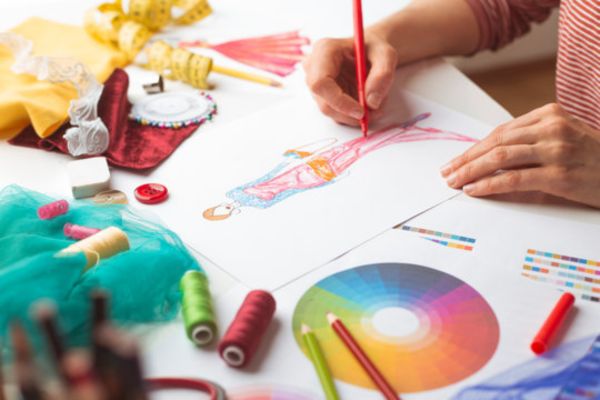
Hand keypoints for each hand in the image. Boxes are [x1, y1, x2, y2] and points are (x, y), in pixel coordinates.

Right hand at [303, 31, 397, 125]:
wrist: (369, 52)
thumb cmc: (374, 49)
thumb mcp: (386, 55)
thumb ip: (383, 75)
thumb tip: (372, 102)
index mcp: (324, 51)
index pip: (320, 83)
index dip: (339, 102)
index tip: (361, 111)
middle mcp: (313, 68)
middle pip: (324, 103)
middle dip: (350, 114)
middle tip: (374, 113)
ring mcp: (315, 84)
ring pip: (331, 111)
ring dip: (354, 116)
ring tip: (376, 106)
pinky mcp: (322, 96)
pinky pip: (336, 113)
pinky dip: (353, 115)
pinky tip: (366, 105)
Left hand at [441, 103, 599, 208]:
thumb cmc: (592, 160)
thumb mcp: (563, 140)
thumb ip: (530, 144)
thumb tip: (488, 161)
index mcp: (550, 114)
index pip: (501, 131)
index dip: (475, 147)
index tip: (457, 159)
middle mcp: (552, 128)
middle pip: (496, 141)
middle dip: (466, 158)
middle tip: (446, 172)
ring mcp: (556, 150)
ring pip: (499, 157)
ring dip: (470, 170)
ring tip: (453, 181)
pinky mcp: (559, 175)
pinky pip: (513, 178)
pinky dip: (488, 184)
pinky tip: (473, 189)